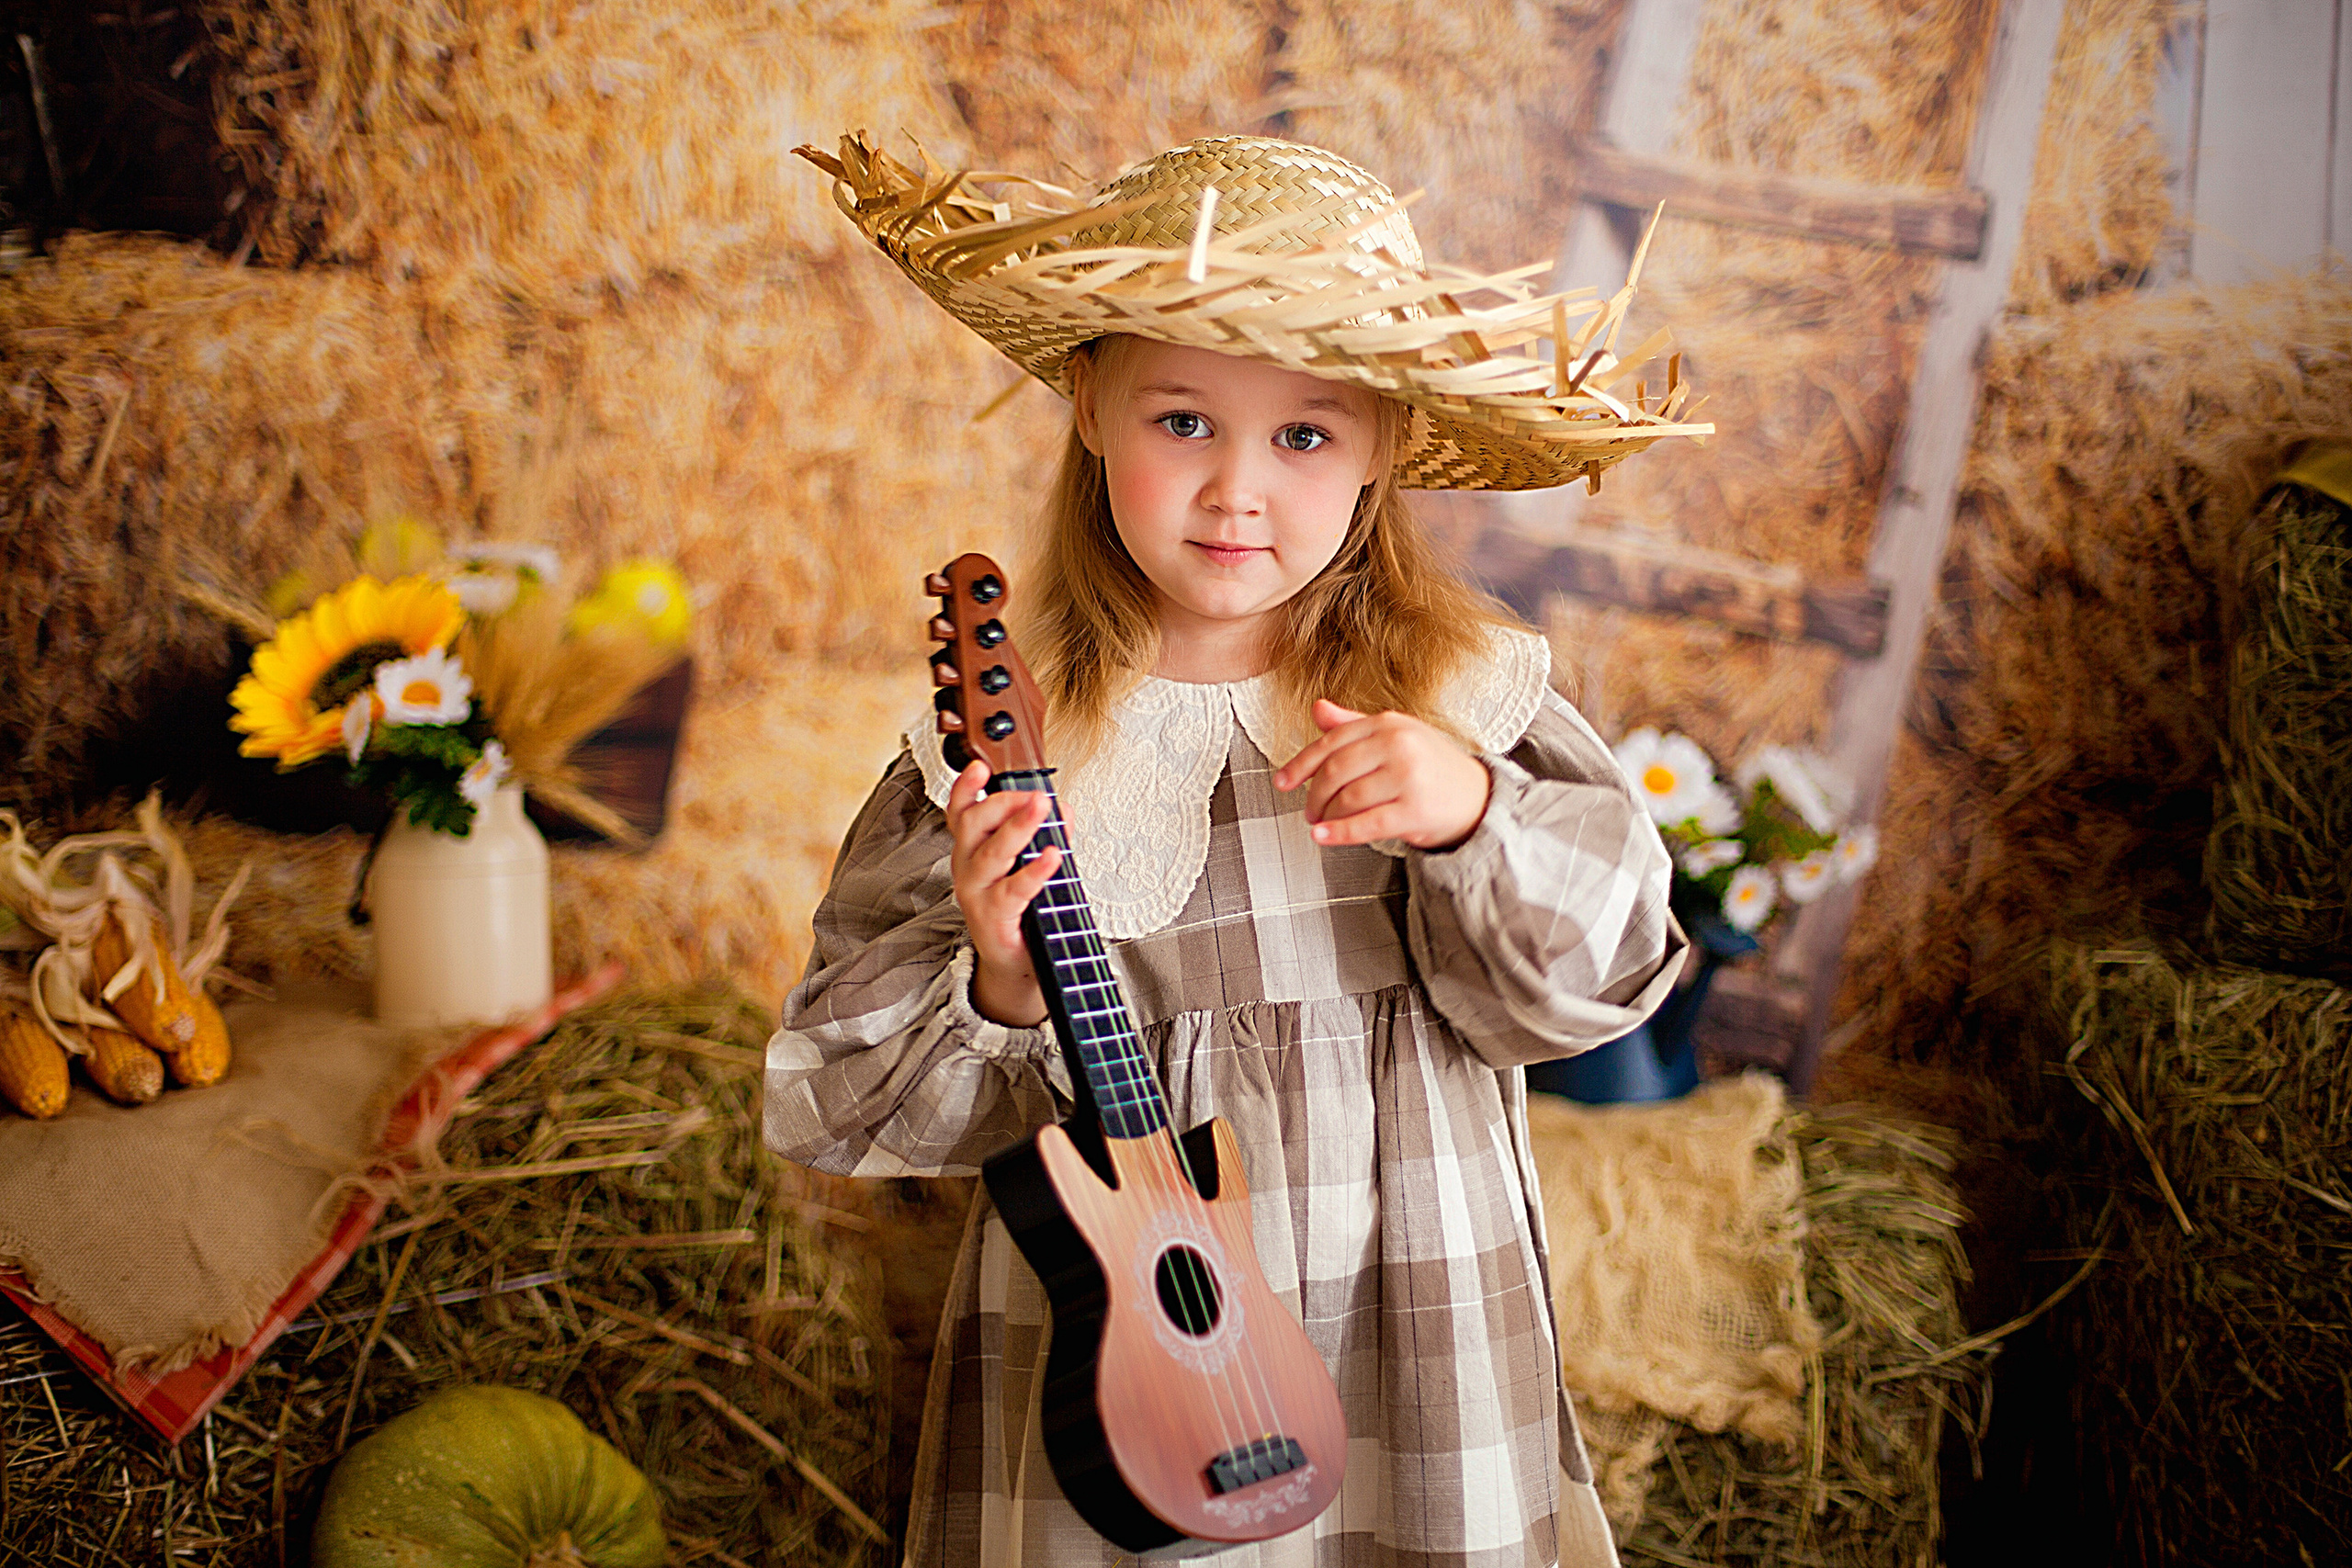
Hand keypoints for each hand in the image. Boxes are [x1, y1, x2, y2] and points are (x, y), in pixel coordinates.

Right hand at [946, 761, 1060, 1025]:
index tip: (980, 766)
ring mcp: (976, 893)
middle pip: (974, 824)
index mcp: (971, 848)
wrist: (1015, 962)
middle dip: (1003, 802)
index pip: (961, 811)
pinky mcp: (993, 917)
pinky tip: (1053, 856)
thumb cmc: (1021, 908)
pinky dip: (1034, 871)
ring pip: (992, 853)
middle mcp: (967, 867)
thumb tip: (1064, 808)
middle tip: (1034, 793)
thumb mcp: (1027, 864)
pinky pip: (1013, 890)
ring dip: (1019, 827)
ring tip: (1043, 808)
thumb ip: (1046, 835)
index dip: (967, 787)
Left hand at [1273, 700, 1492, 849]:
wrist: (1478, 797)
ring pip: (1347, 798)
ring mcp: (1408, 777)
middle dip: (1314, 794)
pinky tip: (1324, 837)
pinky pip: (1366, 823)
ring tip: (1322, 823)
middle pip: (1335, 771)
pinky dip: (1339, 833)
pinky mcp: (1415, 810)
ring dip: (1326, 815)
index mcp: (1389, 723)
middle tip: (1308, 811)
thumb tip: (1317, 709)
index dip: (1301, 764)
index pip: (1332, 741)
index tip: (1282, 781)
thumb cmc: (1431, 766)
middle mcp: (1399, 744)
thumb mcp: (1396, 735)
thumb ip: (1354, 724)